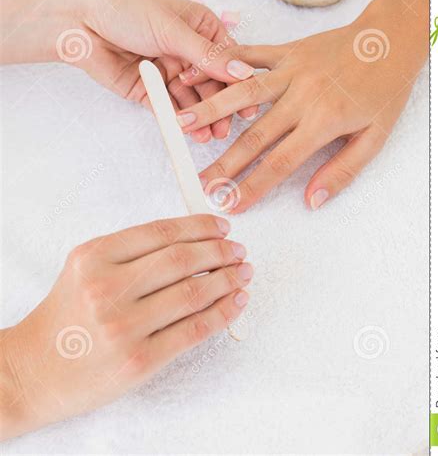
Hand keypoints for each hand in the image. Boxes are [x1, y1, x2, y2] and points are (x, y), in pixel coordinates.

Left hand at [0, 0, 255, 140]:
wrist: (78, 20)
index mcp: (200, 27)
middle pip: (212, 83)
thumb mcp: (174, 30)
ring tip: (213, 135)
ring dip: (203, 116)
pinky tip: (191, 131)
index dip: (239, 80)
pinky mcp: (149, 90)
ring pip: (193, 99)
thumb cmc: (127, 9)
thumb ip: (208, 56)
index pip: (227, 57)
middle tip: (230, 126)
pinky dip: (180, 120)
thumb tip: (244, 73)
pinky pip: (169, 108)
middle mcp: (187, 50)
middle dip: (222, 105)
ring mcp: (168, 71)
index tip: (251, 102)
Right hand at [0, 215, 251, 438]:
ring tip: (243, 272)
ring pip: (193, 293)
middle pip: (182, 260)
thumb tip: (193, 240)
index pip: (161, 232)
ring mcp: (124, 327)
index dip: (200, 227)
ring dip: (228, 279)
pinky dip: (223, 313)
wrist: (34, 369)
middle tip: (238, 249)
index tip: (222, 227)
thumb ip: (131, 251)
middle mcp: (107, 288)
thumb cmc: (66, 316)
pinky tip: (237, 301)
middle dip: (220, 251)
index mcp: (94, 256)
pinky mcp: (139, 361)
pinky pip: (193, 331)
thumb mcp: (86, 267)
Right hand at [176, 0, 428, 211]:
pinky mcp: (286, 50)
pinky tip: (196, 70)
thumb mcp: (376, 138)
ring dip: (211, 110)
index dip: (252, 187)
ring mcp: (291, 70)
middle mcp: (302, 96)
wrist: (391, 39)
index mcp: (324, 121)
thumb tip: (312, 201)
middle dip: (224, 163)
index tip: (229, 204)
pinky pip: (249, 56)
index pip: (281, 162)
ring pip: (243, 94)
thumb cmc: (385, 90)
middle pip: (255, 136)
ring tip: (181, 125)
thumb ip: (342, 171)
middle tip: (198, 183)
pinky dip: (222, 64)